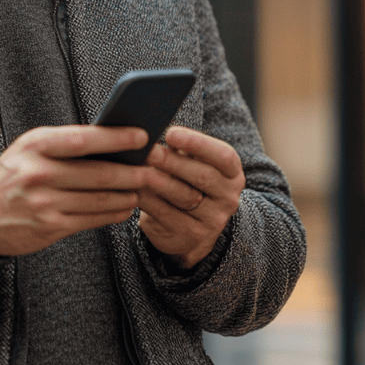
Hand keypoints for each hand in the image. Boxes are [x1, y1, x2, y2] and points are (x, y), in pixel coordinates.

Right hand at [0, 125, 151, 255]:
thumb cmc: (13, 174)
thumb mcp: (29, 149)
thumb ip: (64, 143)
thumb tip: (112, 141)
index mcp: (34, 146)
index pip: (81, 139)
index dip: (114, 137)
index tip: (141, 135)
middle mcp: (38, 173)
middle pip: (97, 173)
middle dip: (131, 171)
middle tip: (152, 168)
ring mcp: (44, 203)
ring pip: (99, 199)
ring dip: (126, 194)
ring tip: (142, 187)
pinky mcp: (50, 227)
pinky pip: (91, 220)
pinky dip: (113, 213)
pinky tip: (124, 207)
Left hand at [137, 126, 244, 270]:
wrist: (191, 228)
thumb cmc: (186, 181)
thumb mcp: (192, 163)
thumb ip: (180, 148)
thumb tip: (151, 128)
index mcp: (232, 174)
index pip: (223, 156)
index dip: (198, 143)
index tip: (171, 133)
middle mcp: (227, 198)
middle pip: (202, 176)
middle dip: (172, 162)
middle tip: (148, 151)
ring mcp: (211, 221)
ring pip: (183, 197)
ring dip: (157, 181)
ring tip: (136, 169)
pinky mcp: (189, 237)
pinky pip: (165, 215)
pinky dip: (147, 199)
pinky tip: (132, 188)